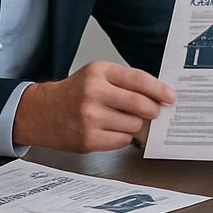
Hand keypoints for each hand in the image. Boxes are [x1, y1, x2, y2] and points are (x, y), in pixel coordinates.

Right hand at [13, 61, 175, 152]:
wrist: (41, 112)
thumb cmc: (73, 93)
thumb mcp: (96, 76)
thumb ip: (125, 82)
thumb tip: (158, 97)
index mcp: (98, 72)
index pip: (138, 79)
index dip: (159, 90)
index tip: (170, 96)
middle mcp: (93, 93)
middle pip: (141, 105)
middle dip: (153, 110)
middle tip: (154, 111)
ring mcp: (90, 118)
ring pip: (134, 125)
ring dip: (135, 124)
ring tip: (120, 119)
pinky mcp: (89, 139)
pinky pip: (123, 140)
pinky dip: (123, 136)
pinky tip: (110, 129)